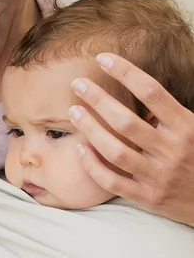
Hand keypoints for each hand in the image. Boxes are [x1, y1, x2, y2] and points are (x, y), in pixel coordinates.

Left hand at [69, 55, 193, 224]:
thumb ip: (172, 113)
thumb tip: (141, 86)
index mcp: (186, 127)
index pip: (152, 92)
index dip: (126, 72)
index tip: (103, 58)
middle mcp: (172, 150)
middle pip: (126, 121)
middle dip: (98, 99)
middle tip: (77, 84)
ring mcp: (159, 176)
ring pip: (116, 151)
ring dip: (91, 130)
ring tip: (74, 112)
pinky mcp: (148, 198)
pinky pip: (113, 181)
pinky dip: (93, 166)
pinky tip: (80, 149)